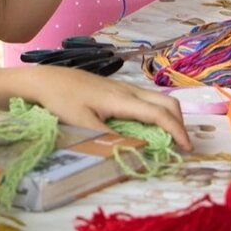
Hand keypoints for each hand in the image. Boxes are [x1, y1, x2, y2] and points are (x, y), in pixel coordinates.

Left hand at [15, 65, 191, 151]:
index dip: (177, 131)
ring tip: (169, 138)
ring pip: (156, 98)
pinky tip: (148, 126)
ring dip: (168, 116)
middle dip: (179, 122)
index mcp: (122, 98)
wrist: (43, 80)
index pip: (159, 114)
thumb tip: (135, 151)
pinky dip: (156, 111)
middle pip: (166, 101)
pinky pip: (145, 98)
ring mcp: (122, 87)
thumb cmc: (61, 100)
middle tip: (182, 145)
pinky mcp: (115, 88)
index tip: (187, 149)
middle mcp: (127, 90)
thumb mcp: (83, 124)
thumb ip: (109, 139)